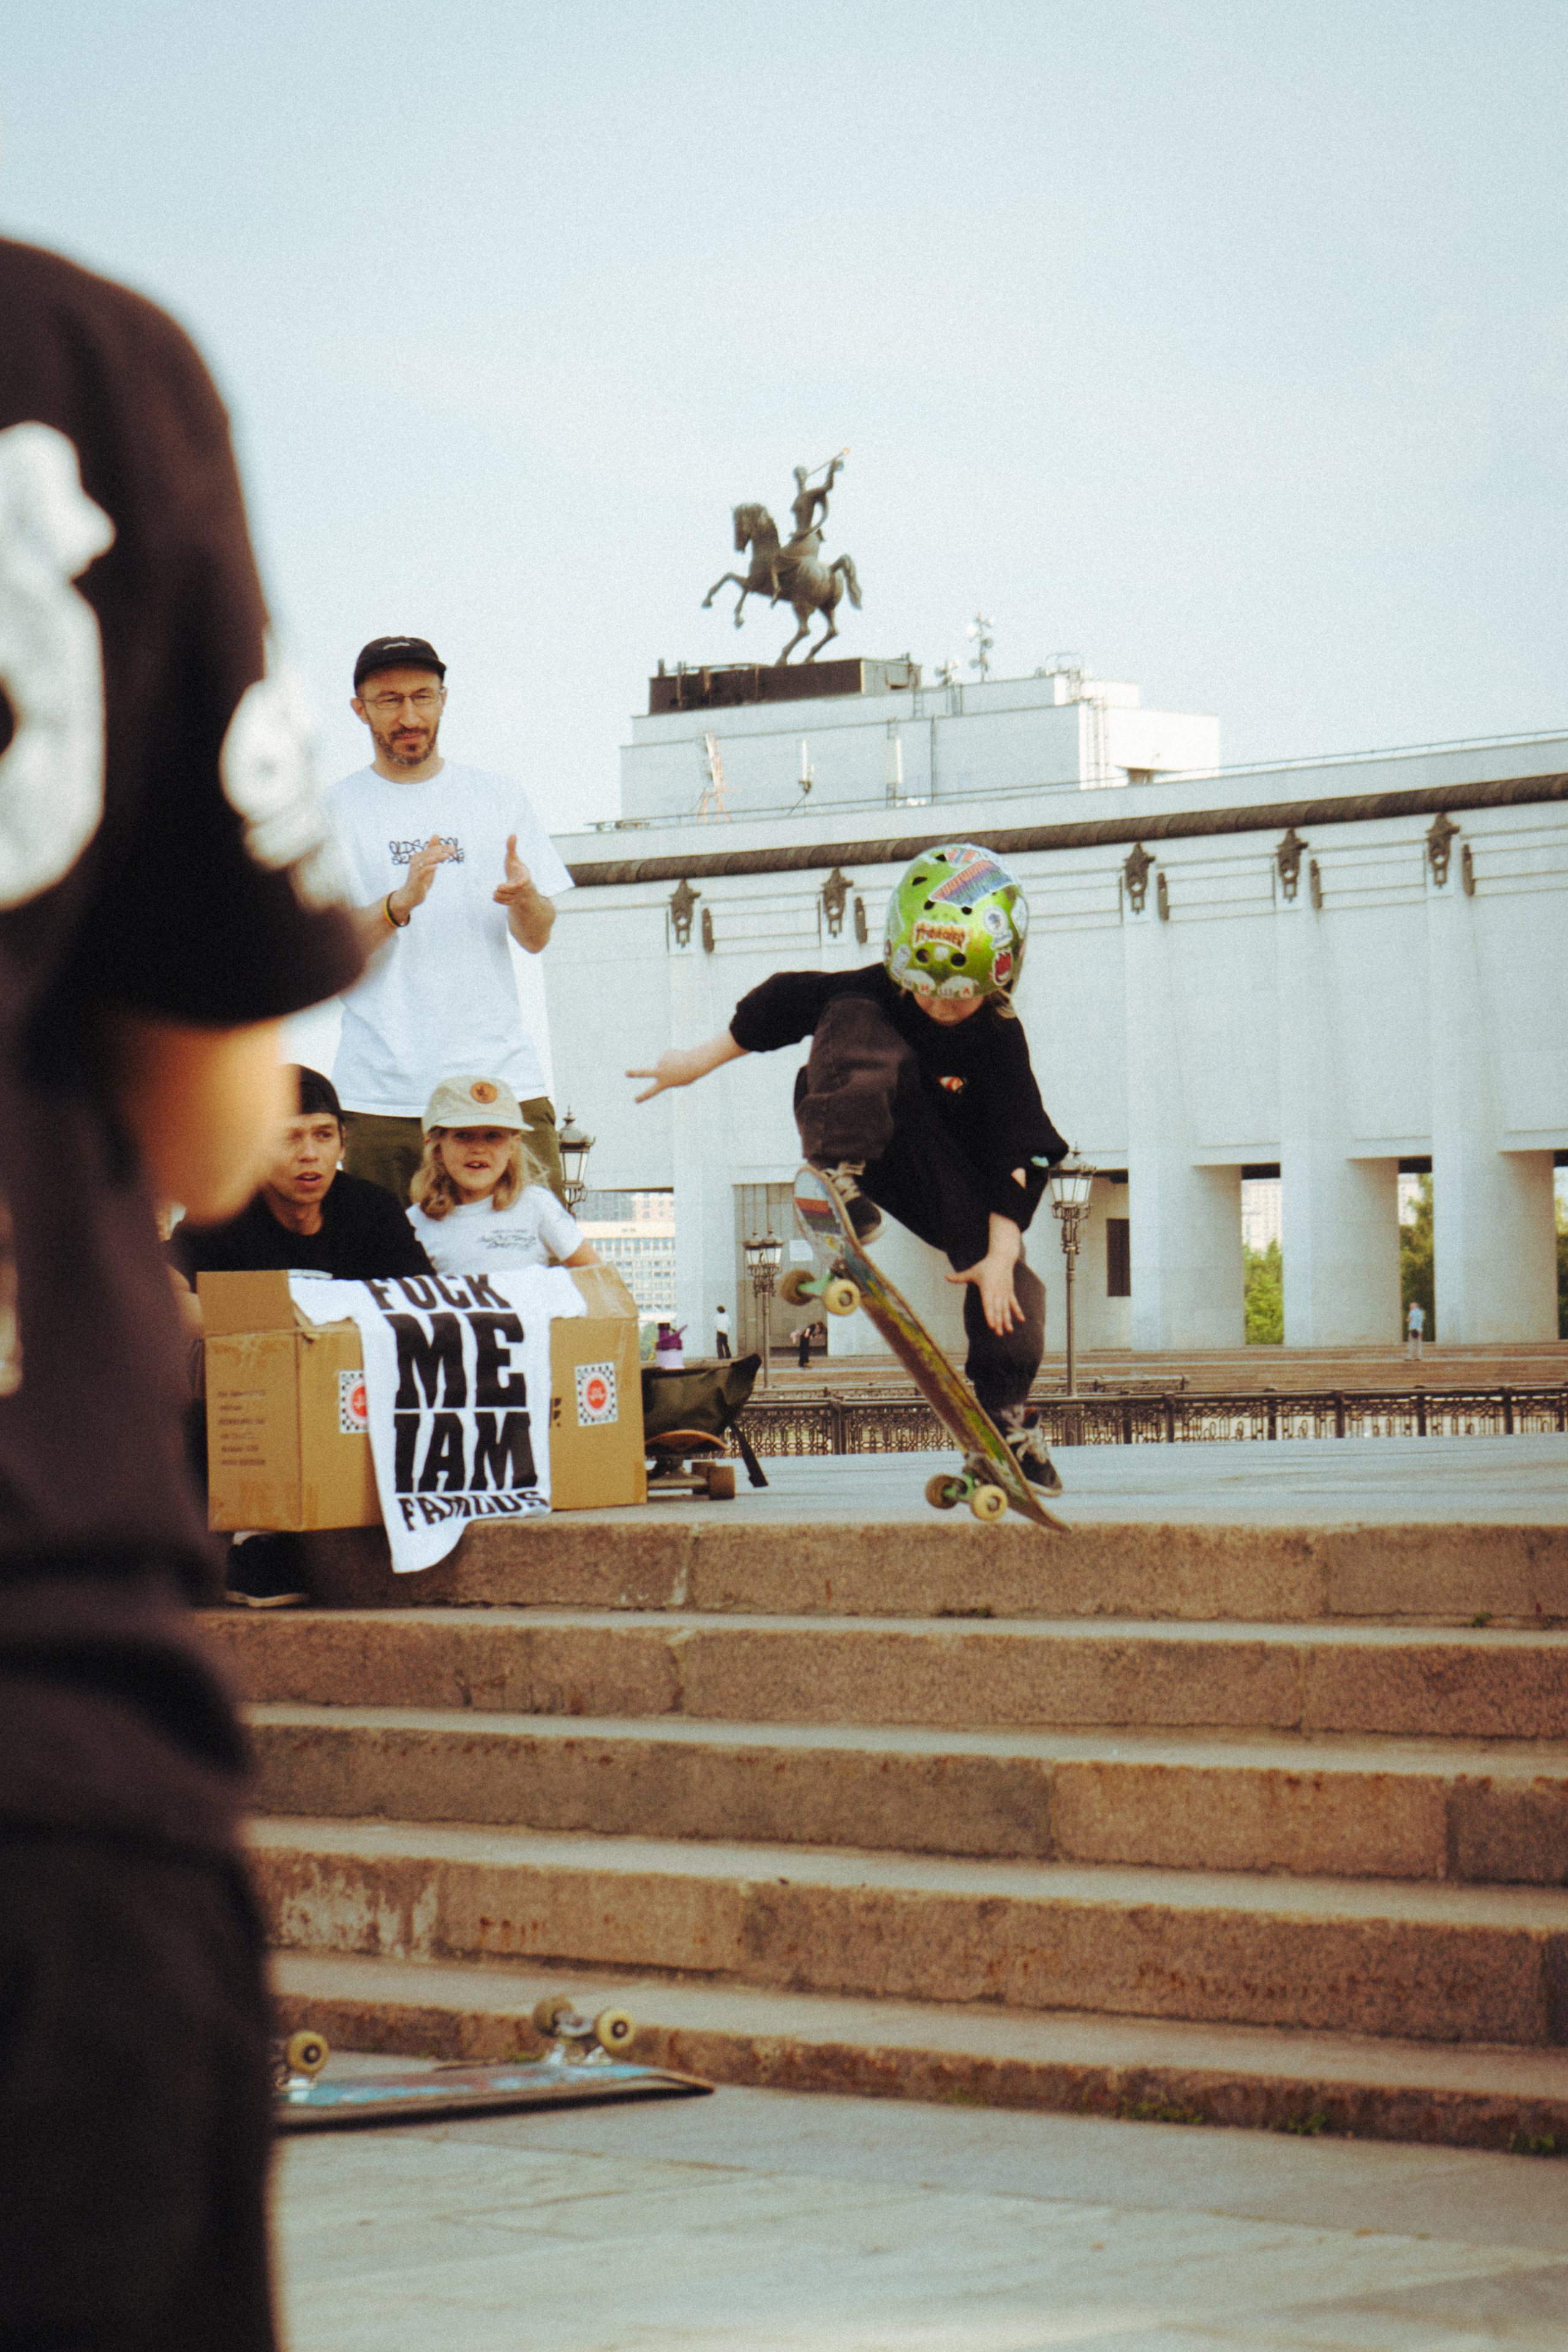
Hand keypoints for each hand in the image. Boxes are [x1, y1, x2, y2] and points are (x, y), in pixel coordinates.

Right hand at [390, 835, 456, 918]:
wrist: (410, 895)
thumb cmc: (420, 878)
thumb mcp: (428, 863)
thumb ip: (432, 850)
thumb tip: (436, 834)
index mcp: (419, 856)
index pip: (433, 849)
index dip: (443, 848)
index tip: (453, 849)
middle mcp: (416, 861)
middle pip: (430, 853)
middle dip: (442, 851)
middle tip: (453, 850)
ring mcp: (416, 870)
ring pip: (427, 861)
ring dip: (437, 857)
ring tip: (447, 856)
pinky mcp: (416, 879)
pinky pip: (422, 872)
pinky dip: (429, 869)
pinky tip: (436, 867)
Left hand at [492, 833, 534, 909]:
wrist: (521, 886)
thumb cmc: (516, 870)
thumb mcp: (514, 859)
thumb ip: (512, 848)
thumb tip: (512, 834)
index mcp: (525, 878)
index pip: (524, 881)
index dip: (518, 877)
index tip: (512, 867)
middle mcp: (522, 888)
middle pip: (514, 891)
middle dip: (506, 889)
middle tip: (498, 886)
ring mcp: (518, 896)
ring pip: (508, 898)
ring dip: (499, 894)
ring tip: (497, 889)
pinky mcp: (512, 902)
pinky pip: (504, 903)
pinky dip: (498, 899)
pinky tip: (495, 894)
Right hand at [627, 1047, 702, 1102]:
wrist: (695, 1064)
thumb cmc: (689, 1075)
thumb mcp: (678, 1079)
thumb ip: (667, 1075)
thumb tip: (659, 1065)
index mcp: (664, 1083)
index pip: (652, 1092)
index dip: (643, 1096)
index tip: (635, 1100)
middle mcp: (660, 1073)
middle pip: (644, 1073)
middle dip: (634, 1073)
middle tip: (626, 1073)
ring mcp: (661, 1062)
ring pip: (664, 1062)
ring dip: (671, 1062)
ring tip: (680, 1064)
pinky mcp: (665, 1053)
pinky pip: (669, 1056)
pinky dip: (674, 1057)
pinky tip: (681, 1058)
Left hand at [946, 1215, 1023, 1335]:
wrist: (1002, 1258)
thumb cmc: (985, 1266)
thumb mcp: (972, 1271)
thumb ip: (960, 1277)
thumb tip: (946, 1277)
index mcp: (987, 1288)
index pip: (988, 1304)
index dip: (990, 1315)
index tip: (991, 1326)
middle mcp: (997, 1292)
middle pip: (997, 1309)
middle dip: (998, 1322)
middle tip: (998, 1333)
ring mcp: (1005, 1293)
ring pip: (1006, 1309)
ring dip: (1007, 1320)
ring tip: (1009, 1330)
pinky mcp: (1010, 1292)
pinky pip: (1014, 1304)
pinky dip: (1018, 1312)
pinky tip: (1022, 1320)